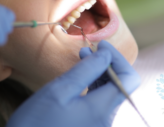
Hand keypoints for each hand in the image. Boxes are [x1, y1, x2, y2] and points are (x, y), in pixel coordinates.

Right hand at [6, 40, 139, 126]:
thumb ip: (86, 71)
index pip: (128, 79)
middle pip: (120, 86)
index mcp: (101, 109)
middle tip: (87, 50)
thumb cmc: (36, 123)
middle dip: (107, 65)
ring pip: (109, 95)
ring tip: (82, 60)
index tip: (101, 46)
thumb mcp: (59, 90)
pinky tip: (79, 80)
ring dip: (99, 75)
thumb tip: (105, 55)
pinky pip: (99, 104)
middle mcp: (106, 120)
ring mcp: (98, 126)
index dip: (118, 59)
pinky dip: (93, 88)